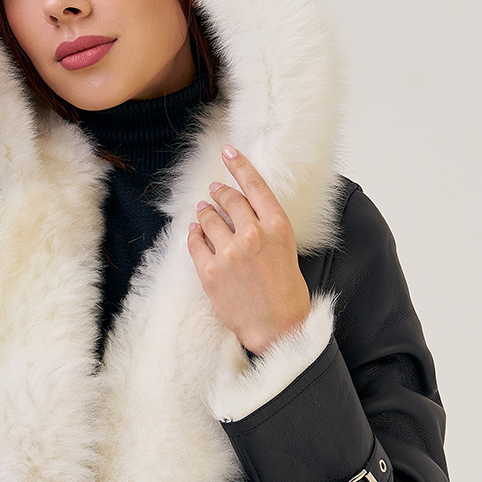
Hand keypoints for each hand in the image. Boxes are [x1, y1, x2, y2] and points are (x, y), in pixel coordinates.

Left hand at [187, 146, 310, 353]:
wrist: (278, 328)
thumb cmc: (287, 293)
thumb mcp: (287, 251)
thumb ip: (267, 228)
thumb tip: (245, 211)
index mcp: (277, 228)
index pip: (255, 186)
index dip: (239, 165)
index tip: (228, 152)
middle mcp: (253, 235)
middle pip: (229, 199)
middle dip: (220, 192)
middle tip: (215, 190)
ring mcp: (229, 253)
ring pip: (208, 218)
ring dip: (204, 212)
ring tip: (203, 210)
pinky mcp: (210, 271)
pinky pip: (195, 243)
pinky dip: (193, 234)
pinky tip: (194, 232)